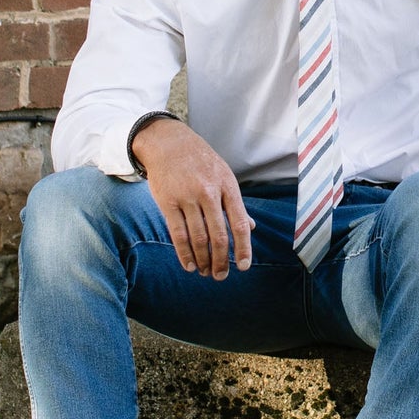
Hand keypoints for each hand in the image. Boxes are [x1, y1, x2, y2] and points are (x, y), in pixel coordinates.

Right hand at [131, 119, 252, 280]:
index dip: (243, 248)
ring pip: (198, 238)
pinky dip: (184, 254)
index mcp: (227, 186)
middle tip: (221, 276)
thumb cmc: (200, 161)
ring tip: (204, 272)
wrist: (168, 142)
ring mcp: (187, 197)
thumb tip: (250, 228)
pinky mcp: (168, 202)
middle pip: (218, 236)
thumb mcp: (224, 175)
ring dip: (203, 260)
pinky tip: (189, 265)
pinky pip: (177, 234)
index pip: (239, 224)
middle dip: (221, 261)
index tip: (244, 266)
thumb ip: (235, 203)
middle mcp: (209, 192)